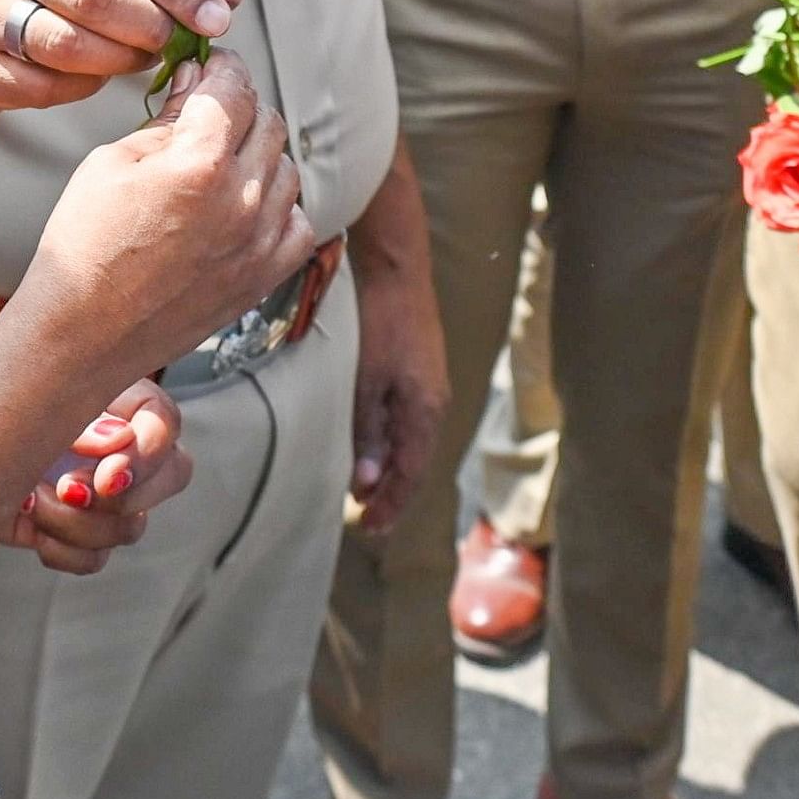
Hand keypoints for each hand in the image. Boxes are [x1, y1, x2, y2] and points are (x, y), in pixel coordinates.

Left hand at [6, 378, 192, 574]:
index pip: (165, 422)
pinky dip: (63, 552)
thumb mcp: (20, 391)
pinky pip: (95, 559)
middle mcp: (119, 446)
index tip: (106, 476)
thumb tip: (116, 437)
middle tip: (70, 491)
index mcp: (115, 398)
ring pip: (131, 526)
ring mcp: (101, 494)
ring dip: (80, 524)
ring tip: (33, 502)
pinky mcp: (74, 533)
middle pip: (174, 474)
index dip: (147, 456)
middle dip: (128, 496)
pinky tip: (31, 529)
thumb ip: (74, 408)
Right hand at [16, 54, 314, 386]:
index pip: (235, 87)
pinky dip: (278, 209)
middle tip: (210, 114)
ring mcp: (260, 242)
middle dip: (240, 108)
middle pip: (268, 122)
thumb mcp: (111, 163)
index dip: (222, 68)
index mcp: (200, 162)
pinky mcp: (265, 277)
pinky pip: (297, 222)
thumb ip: (166, 120)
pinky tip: (243, 210)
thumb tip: (196, 83)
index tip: (212, 67)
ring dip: (259, 157)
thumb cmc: (84, 247)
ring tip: (220, 167)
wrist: (82, 335)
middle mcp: (242, 200)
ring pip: (286, 169)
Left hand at [345, 242, 446, 535]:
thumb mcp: (367, 382)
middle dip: (390, 492)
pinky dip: (390, 444)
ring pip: (409, 443)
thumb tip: (365, 482)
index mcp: (426, 412)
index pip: (410, 473)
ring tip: (365, 490)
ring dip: (389, 469)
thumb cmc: (382, 323)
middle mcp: (434, 405)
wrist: (397, 271)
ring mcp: (428, 388)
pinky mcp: (418, 373)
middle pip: (413, 463)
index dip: (391, 503)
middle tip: (365, 517)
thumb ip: (366, 432)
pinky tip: (373, 446)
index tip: (370, 527)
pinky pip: (407, 423)